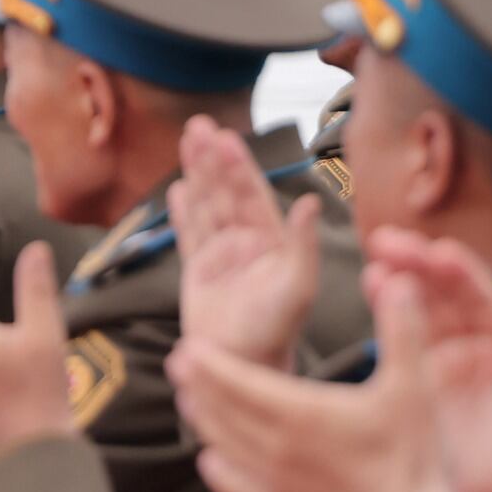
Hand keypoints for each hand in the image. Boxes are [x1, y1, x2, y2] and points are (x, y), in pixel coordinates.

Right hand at [169, 116, 323, 368]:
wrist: (240, 366)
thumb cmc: (274, 332)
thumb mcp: (297, 287)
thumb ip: (301, 243)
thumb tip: (312, 201)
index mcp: (273, 243)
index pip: (252, 195)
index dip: (237, 166)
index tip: (224, 137)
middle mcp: (248, 245)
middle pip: (226, 192)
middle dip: (213, 159)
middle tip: (199, 125)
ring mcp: (222, 257)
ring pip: (206, 205)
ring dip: (197, 174)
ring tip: (187, 143)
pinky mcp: (198, 273)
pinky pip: (189, 234)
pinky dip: (183, 212)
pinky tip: (179, 190)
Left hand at [173, 283, 454, 491]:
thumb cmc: (413, 457)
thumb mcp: (414, 386)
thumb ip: (402, 330)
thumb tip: (397, 281)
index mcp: (297, 411)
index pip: (233, 381)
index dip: (206, 363)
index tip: (187, 348)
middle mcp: (273, 446)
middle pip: (217, 409)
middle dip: (195, 384)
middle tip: (179, 364)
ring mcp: (270, 481)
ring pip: (218, 443)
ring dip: (202, 418)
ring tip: (190, 399)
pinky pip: (229, 484)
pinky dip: (216, 465)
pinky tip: (212, 456)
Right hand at [366, 230, 491, 491]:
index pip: (483, 298)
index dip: (459, 273)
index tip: (438, 253)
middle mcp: (474, 347)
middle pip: (443, 293)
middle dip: (417, 263)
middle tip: (388, 243)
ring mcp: (438, 362)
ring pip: (415, 309)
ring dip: (395, 282)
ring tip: (375, 265)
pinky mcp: (408, 383)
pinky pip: (393, 342)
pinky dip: (380, 318)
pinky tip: (370, 300)